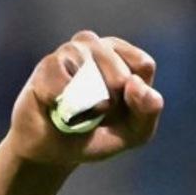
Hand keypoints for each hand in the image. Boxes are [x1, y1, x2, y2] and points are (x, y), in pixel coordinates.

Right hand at [5, 30, 162, 166]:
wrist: (53, 149)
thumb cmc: (98, 134)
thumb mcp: (135, 131)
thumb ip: (148, 110)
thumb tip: (135, 83)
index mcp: (124, 56)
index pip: (143, 64)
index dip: (136, 96)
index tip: (122, 108)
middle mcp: (97, 45)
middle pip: (121, 76)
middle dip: (111, 105)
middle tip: (95, 111)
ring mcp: (70, 50)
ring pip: (95, 80)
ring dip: (89, 109)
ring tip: (78, 110)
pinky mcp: (47, 64)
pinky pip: (67, 89)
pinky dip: (66, 110)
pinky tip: (57, 107)